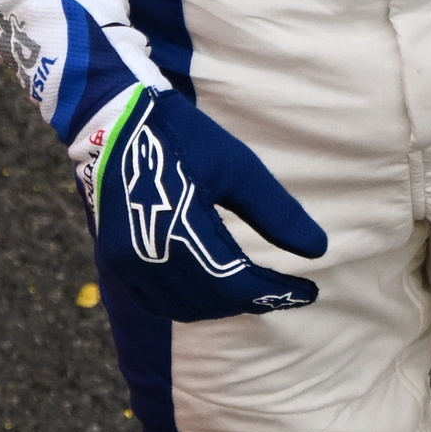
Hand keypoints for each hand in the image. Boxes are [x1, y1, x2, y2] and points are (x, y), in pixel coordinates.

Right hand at [73, 82, 329, 321]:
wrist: (116, 123)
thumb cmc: (184, 138)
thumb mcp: (238, 167)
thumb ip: (276, 213)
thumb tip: (318, 251)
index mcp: (178, 228)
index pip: (236, 281)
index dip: (276, 292)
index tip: (309, 292)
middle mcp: (146, 257)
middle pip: (213, 300)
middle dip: (254, 299)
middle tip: (285, 290)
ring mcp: (124, 264)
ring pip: (186, 308)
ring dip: (224, 305)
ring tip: (254, 289)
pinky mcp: (113, 264)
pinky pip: (157, 304)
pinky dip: (190, 304)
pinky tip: (213, 290)